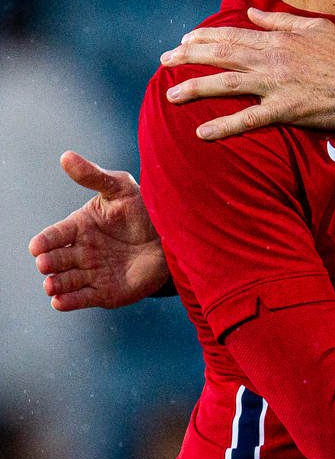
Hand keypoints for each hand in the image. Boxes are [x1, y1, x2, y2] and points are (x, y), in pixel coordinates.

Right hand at [28, 152, 168, 309]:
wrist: (173, 237)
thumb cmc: (145, 208)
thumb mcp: (120, 188)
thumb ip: (93, 176)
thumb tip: (66, 156)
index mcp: (80, 226)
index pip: (56, 235)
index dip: (45, 241)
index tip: (37, 246)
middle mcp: (82, 251)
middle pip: (58, 259)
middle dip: (49, 263)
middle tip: (45, 264)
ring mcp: (92, 273)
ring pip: (67, 281)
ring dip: (56, 284)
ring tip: (51, 285)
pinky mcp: (105, 293)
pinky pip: (83, 299)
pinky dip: (70, 302)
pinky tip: (59, 302)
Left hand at [160, 8, 334, 140]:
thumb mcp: (316, 27)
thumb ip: (280, 21)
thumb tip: (254, 14)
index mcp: (278, 39)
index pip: (232, 35)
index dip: (204, 37)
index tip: (184, 41)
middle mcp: (271, 60)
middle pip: (221, 55)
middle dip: (189, 57)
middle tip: (165, 62)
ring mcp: (276, 85)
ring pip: (227, 84)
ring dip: (195, 88)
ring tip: (170, 95)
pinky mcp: (285, 110)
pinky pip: (248, 119)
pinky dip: (224, 126)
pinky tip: (202, 132)